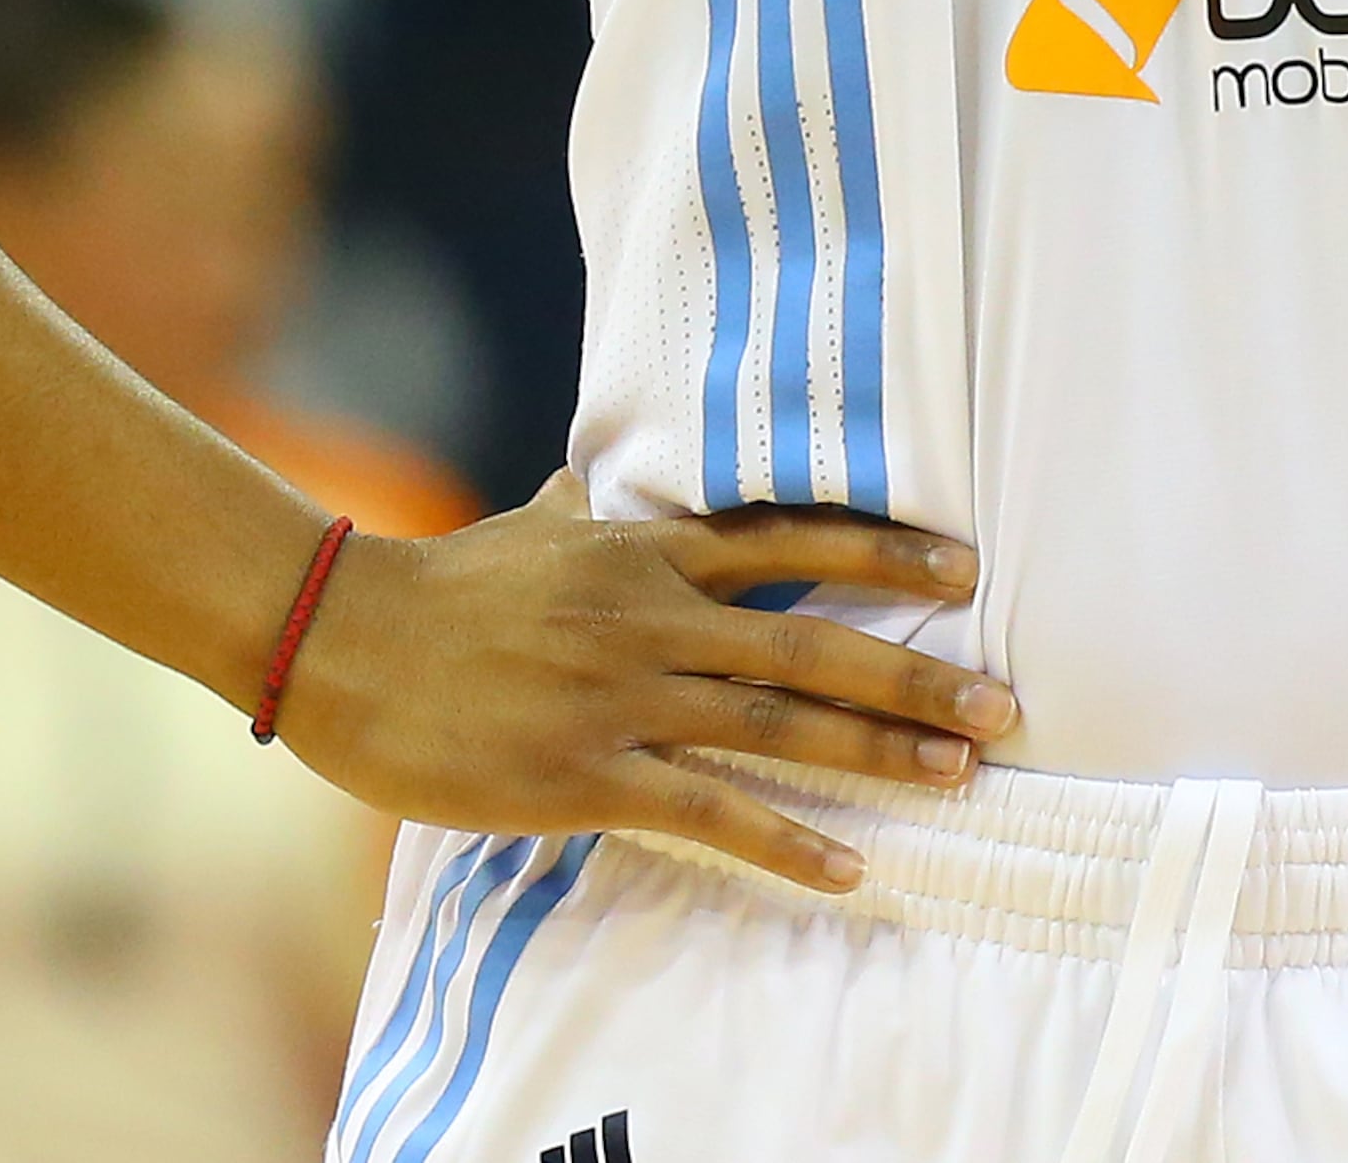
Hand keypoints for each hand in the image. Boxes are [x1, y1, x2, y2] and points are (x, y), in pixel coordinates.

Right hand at [273, 476, 1016, 895]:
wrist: (343, 640)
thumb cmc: (441, 586)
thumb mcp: (531, 527)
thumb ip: (588, 510)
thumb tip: (604, 480)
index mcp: (646, 555)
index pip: (789, 542)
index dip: (882, 553)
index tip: (965, 570)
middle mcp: (652, 618)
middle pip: (809, 642)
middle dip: (914, 676)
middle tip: (1003, 704)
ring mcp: (622, 697)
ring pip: (775, 724)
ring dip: (875, 754)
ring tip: (959, 775)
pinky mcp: (584, 774)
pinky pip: (705, 811)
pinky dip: (783, 840)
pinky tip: (847, 866)